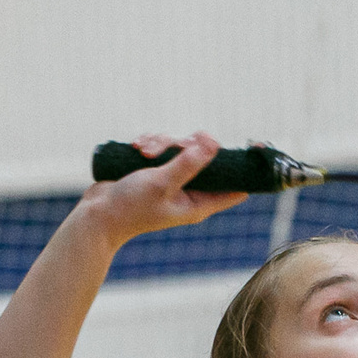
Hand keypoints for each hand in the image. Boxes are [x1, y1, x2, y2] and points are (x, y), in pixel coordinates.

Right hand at [75, 132, 248, 243]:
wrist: (97, 215)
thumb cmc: (131, 207)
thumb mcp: (163, 182)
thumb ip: (188, 163)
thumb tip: (213, 143)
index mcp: (200, 203)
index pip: (237, 187)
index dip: (248, 168)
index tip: (259, 146)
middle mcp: (190, 191)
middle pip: (208, 158)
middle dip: (189, 145)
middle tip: (179, 143)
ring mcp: (173, 180)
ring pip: (181, 148)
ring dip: (162, 143)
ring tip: (144, 152)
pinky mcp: (156, 171)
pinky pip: (163, 148)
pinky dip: (151, 144)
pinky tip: (137, 148)